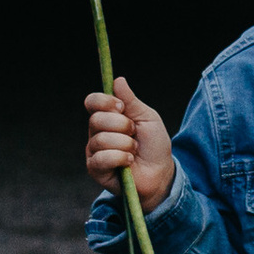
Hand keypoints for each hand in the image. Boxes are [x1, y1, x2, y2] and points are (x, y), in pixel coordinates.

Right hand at [83, 77, 174, 208]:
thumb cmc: (154, 145)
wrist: (160, 173)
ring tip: (134, 150)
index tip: (122, 107)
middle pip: (96, 119)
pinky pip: (102, 158)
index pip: (92, 102)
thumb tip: (118, 80)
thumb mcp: (147, 118)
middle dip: (122, 125)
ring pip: (101, 139)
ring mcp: (94, 150)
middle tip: (134, 134)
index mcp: (108, 116)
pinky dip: (120, 158)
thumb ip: (131, 101)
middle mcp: (97, 132)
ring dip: (125, 144)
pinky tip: (129, 161)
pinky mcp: (96, 169)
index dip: (104, 101)